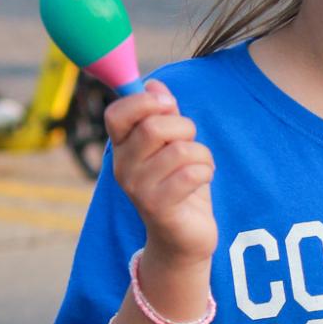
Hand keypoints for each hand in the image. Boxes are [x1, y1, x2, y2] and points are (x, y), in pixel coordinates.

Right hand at [106, 81, 216, 268]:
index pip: (116, 113)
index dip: (144, 101)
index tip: (168, 104)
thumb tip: (154, 85)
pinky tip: (203, 180)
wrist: (183, 239)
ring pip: (180, 150)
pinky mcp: (158, 208)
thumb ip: (162, 114)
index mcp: (122, 147)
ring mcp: (138, 190)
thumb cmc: (179, 185)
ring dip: (202, 153)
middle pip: (154, 127)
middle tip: (190, 143)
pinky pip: (191, 174)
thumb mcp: (171, 144)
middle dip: (185, 127)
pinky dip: (206, 171)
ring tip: (201, 166)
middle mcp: (123, 168)